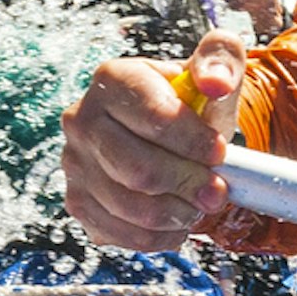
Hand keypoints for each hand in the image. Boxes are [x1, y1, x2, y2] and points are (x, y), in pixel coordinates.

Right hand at [62, 25, 247, 248]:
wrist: (168, 136)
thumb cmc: (192, 103)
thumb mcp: (213, 70)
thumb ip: (221, 60)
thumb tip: (214, 83)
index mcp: (112, 80)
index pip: (152, 116)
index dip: (192, 141)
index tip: (220, 153)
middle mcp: (82, 120)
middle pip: (137, 168)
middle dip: (187, 184)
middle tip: (217, 191)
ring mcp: (75, 164)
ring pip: (128, 205)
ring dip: (176, 213)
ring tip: (198, 203)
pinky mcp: (78, 201)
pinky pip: (119, 232)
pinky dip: (158, 236)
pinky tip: (177, 221)